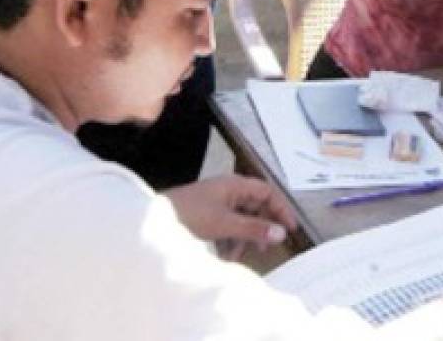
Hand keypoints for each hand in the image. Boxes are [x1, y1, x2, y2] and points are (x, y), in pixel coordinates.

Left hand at [165, 175, 296, 260]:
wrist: (151, 222)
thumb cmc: (188, 215)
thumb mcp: (224, 224)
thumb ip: (253, 228)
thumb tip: (281, 233)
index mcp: (234, 185)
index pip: (267, 192)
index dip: (280, 208)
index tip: (290, 228)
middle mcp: (228, 191)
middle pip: (255, 207)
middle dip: (259, 229)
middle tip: (264, 248)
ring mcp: (217, 204)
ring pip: (241, 221)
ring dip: (242, 239)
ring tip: (235, 257)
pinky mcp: (207, 218)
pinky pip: (227, 228)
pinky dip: (229, 242)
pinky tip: (224, 256)